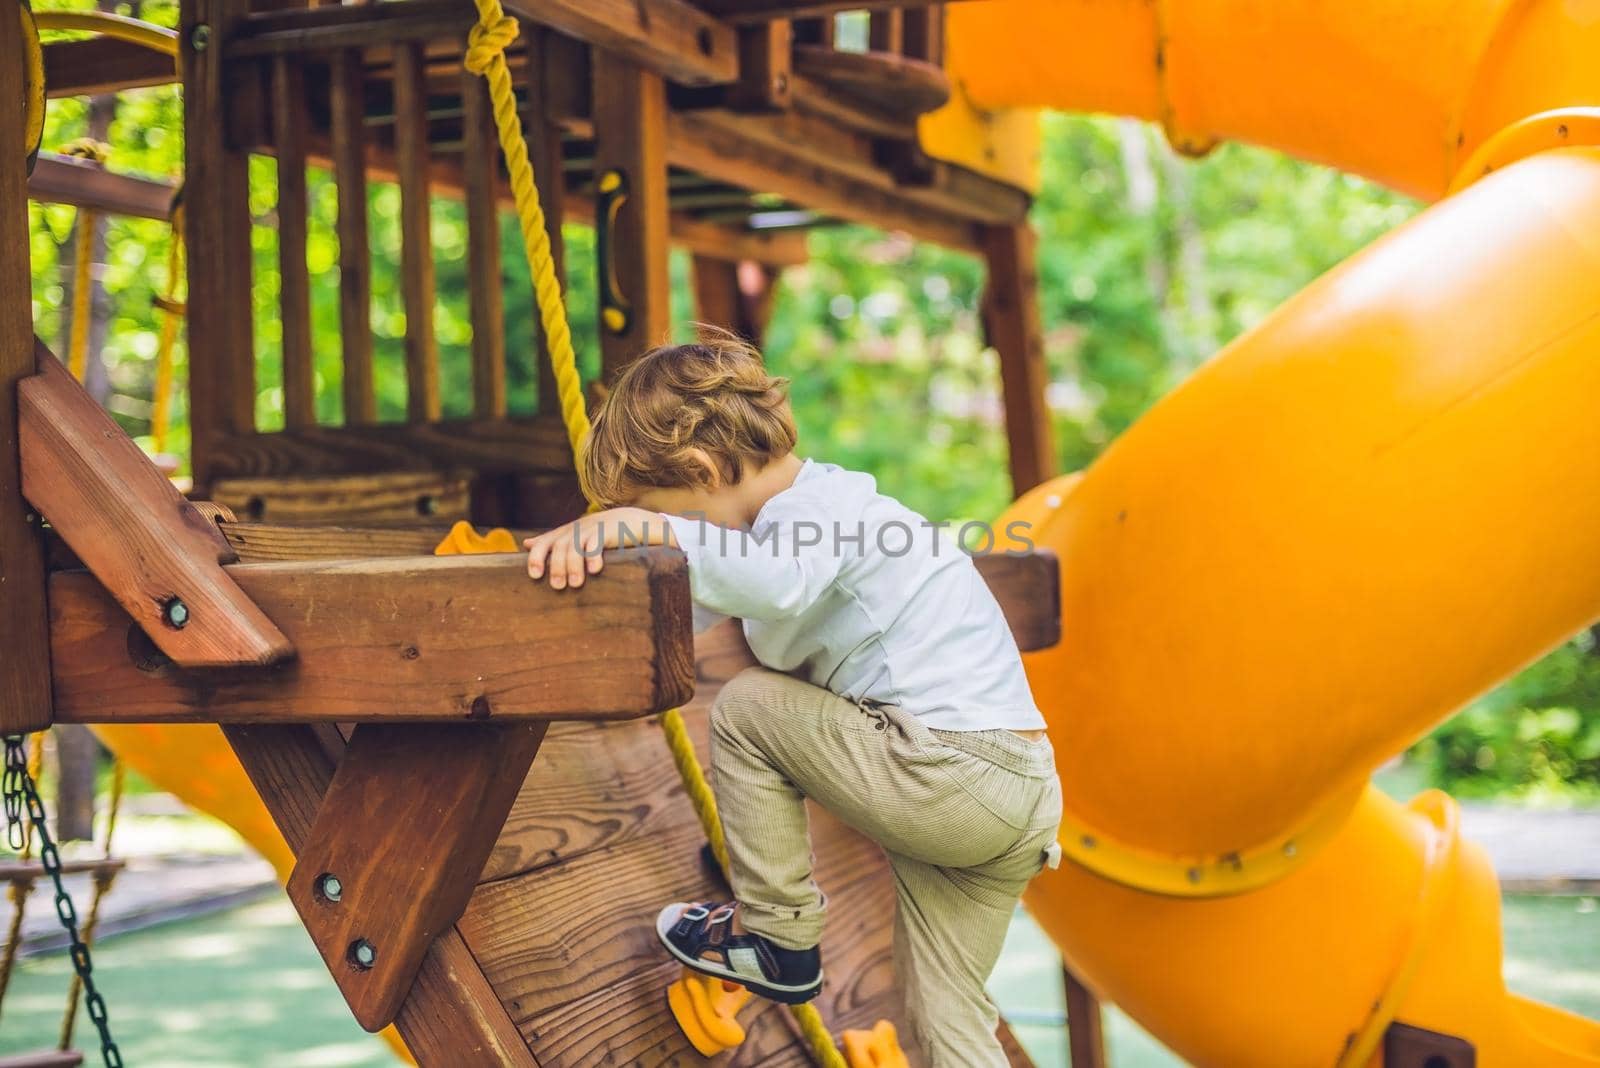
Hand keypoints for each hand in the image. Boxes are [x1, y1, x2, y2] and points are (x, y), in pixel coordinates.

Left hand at [523, 507, 674, 588]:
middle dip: (556, 567)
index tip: (535, 576)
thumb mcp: (572, 536)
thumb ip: (550, 540)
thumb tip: (526, 543)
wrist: (630, 521)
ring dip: (573, 566)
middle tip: (558, 586)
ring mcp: (591, 529)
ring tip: (576, 584)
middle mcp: (575, 530)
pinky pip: (596, 543)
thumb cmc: (598, 534)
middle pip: (559, 547)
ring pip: (575, 546)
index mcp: (565, 533)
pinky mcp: (607, 531)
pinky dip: (593, 556)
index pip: (545, 543)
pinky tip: (594, 570)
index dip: (537, 558)